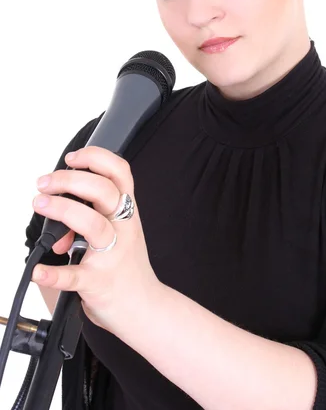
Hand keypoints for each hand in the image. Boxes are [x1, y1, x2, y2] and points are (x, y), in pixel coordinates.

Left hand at [31, 146, 160, 335]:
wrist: (145, 308)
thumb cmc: (128, 267)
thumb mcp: (119, 233)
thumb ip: (91, 216)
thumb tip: (56, 214)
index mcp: (128, 213)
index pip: (120, 173)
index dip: (97, 158)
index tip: (72, 158)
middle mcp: (123, 229)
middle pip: (104, 191)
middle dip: (70, 180)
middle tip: (45, 184)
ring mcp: (112, 255)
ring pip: (93, 224)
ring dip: (62, 210)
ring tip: (40, 204)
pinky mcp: (99, 282)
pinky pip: (75, 276)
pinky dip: (54, 273)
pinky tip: (40, 270)